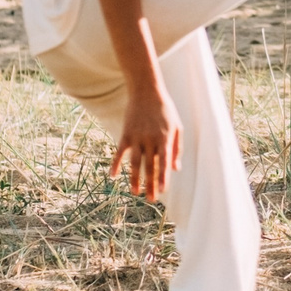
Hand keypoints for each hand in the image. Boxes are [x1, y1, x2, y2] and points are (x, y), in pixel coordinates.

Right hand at [110, 86, 182, 200]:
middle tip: (151, 199)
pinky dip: (116, 164)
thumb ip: (177, 148)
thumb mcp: (177, 127)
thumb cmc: (165, 110)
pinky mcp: (126, 134)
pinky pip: (120, 152)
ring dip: (134, 179)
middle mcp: (150, 140)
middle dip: (150, 184)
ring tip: (135, 193)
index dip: (163, 177)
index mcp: (165, 138)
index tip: (162, 190)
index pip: (164, 162)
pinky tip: (113, 176)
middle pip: (149, 166)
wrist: (146, 91)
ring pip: (134, 163)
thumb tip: (176, 168)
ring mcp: (137, 137)